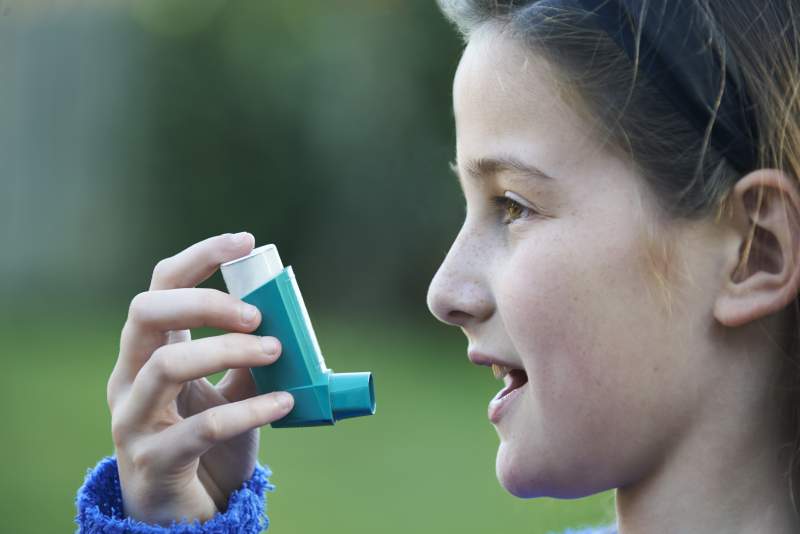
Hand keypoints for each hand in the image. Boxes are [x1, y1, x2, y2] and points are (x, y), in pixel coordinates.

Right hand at [106, 232, 294, 524]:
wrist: (187, 515)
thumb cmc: (209, 447)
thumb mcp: (232, 393)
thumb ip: (249, 359)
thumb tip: (288, 324)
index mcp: (150, 351)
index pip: (162, 286)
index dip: (200, 257)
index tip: (245, 242)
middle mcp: (130, 377)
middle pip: (147, 312)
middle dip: (205, 302)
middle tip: (258, 315)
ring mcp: (132, 419)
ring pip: (167, 364)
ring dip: (228, 350)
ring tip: (276, 352)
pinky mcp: (152, 461)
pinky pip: (201, 427)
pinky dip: (248, 409)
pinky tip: (285, 403)